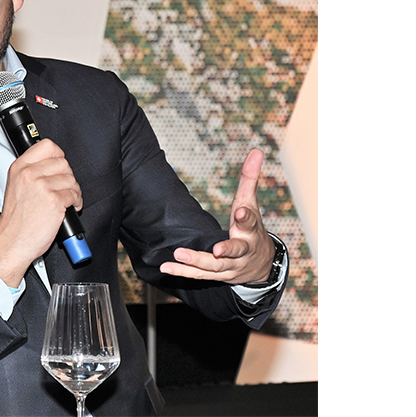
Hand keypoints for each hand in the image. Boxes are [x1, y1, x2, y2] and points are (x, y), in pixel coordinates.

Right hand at [0, 139, 82, 285]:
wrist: (12, 242)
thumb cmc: (15, 220)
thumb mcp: (15, 187)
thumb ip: (31, 172)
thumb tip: (53, 165)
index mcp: (19, 168)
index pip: (47, 146)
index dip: (58, 156)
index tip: (59, 166)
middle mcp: (29, 174)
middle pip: (63, 162)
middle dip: (68, 176)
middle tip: (64, 188)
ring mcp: (42, 187)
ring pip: (71, 179)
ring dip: (74, 191)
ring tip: (67, 200)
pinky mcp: (54, 201)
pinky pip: (75, 195)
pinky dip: (76, 202)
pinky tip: (68, 208)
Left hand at [160, 148, 274, 284]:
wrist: (261, 264)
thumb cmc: (251, 228)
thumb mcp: (251, 203)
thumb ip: (250, 178)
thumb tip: (256, 150)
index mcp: (252, 231)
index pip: (251, 222)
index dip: (246, 217)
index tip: (241, 212)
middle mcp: (243, 251)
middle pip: (236, 250)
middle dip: (226, 249)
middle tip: (216, 249)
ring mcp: (231, 266)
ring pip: (216, 266)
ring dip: (197, 261)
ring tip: (179, 255)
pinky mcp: (219, 276)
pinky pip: (200, 276)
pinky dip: (183, 272)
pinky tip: (166, 267)